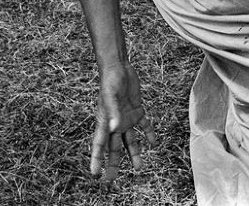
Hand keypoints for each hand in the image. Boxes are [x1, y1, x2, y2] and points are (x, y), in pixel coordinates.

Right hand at [90, 62, 156, 180]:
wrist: (119, 67)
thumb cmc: (110, 80)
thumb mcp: (110, 96)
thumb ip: (113, 112)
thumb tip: (114, 128)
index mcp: (105, 121)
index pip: (99, 144)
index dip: (96, 159)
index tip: (95, 174)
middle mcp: (115, 123)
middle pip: (114, 147)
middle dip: (113, 163)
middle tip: (110, 179)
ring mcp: (126, 118)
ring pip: (130, 141)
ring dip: (135, 153)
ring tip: (139, 168)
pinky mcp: (137, 110)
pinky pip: (144, 125)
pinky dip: (148, 134)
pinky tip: (153, 143)